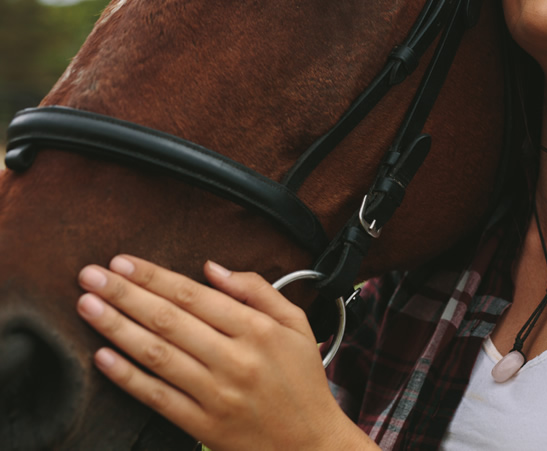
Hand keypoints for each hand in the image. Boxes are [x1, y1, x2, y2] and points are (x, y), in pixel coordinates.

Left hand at [76, 256, 375, 450]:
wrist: (311, 444)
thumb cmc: (302, 381)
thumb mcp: (296, 325)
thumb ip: (259, 290)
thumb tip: (213, 268)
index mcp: (258, 330)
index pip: (195, 295)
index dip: (155, 277)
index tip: (123, 262)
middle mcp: (235, 359)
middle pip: (169, 320)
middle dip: (125, 294)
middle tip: (91, 276)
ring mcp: (217, 394)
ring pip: (157, 354)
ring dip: (117, 327)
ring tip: (87, 306)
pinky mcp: (203, 425)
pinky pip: (157, 397)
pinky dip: (127, 376)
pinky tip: (102, 357)